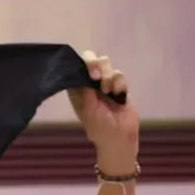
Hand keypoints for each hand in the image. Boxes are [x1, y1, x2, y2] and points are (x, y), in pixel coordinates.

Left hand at [66, 50, 138, 173]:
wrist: (120, 136)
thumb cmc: (99, 126)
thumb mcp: (88, 109)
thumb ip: (86, 91)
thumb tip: (82, 71)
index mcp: (76, 90)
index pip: (74, 68)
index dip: (80, 64)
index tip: (87, 73)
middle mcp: (89, 83)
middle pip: (91, 59)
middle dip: (95, 63)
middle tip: (96, 77)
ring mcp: (104, 83)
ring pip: (106, 64)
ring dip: (108, 76)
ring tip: (109, 92)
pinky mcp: (119, 85)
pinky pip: (119, 74)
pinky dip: (120, 83)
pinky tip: (119, 95)